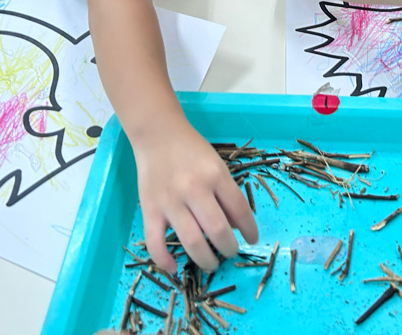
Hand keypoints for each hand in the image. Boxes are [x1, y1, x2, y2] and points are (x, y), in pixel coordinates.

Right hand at [133, 121, 257, 272]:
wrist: (157, 134)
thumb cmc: (191, 150)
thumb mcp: (217, 164)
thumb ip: (226, 193)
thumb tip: (235, 227)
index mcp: (215, 175)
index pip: (240, 211)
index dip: (250, 230)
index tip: (252, 239)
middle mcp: (194, 189)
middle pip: (218, 231)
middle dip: (229, 249)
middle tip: (230, 252)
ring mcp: (170, 201)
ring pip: (192, 242)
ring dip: (206, 259)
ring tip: (212, 262)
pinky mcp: (149, 210)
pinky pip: (155, 243)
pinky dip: (165, 261)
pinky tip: (174, 267)